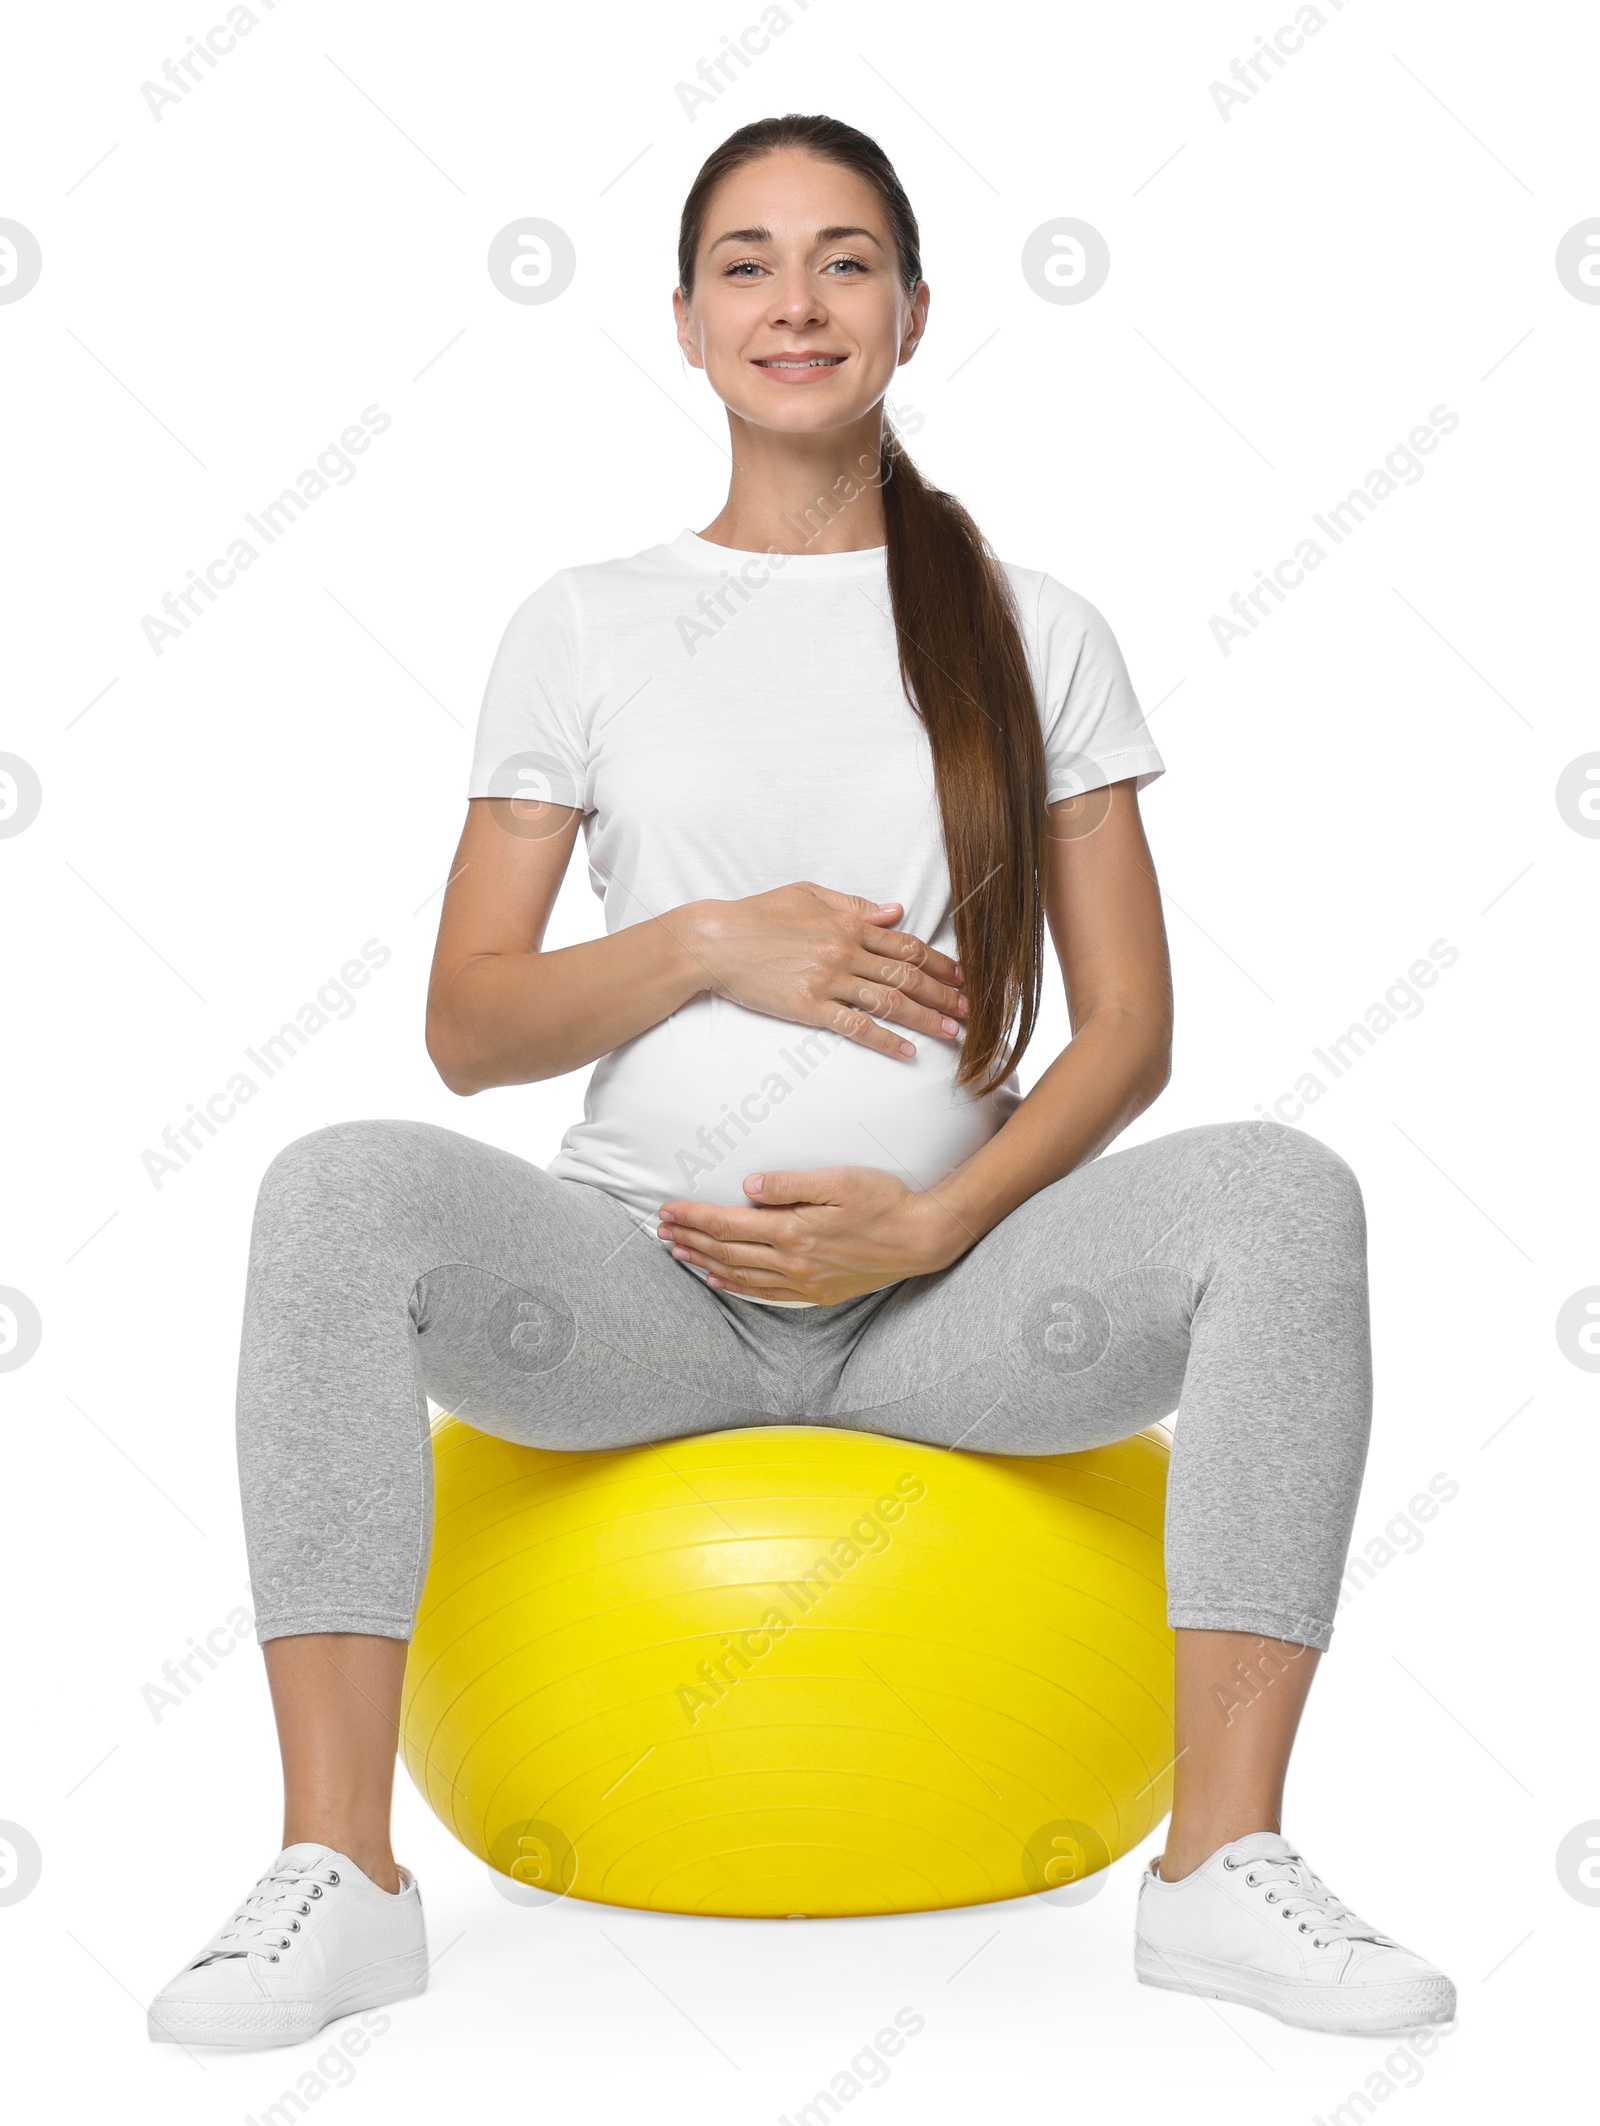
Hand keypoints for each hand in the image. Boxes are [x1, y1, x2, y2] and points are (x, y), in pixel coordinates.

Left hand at [657, 1166, 970, 1305]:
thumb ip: (790, 1184)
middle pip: (727, 1251)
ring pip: (741, 1274)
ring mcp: (805, 1281)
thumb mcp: (838, 1181)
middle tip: (660, 1230)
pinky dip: (737, 1287)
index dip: (693, 1217)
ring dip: (705, 1263)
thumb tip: (748, 1186)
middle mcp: (792, 1262)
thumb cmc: (885, 1201)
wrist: (922, 1238)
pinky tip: (720, 1281)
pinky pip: (766, 1294)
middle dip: (690, 1239)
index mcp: (792, 1231)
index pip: (728, 1224)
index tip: (667, 1209)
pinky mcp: (818, 1292)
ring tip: (678, 1253)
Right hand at [677, 884, 966, 1061]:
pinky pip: (856, 1026)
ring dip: (925, 1019)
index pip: (906, 944)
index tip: (962, 976)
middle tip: (971, 1010)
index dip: (939, 962)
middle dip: (943, 994)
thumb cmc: (757, 914)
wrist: (715, 941)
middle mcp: (844, 950)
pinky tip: (907, 1051)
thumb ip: (855, 904)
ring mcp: (827, 979)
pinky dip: (885, 1040)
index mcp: (848, 922)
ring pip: (889, 1001)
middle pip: (907, 974)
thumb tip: (895, 911)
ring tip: (952, 1033)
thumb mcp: (808, 895)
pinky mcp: (809, 1006)